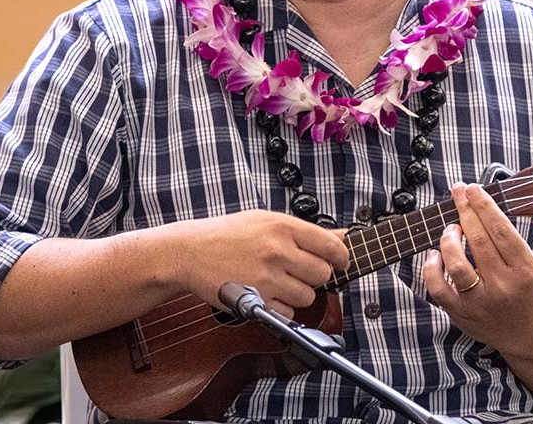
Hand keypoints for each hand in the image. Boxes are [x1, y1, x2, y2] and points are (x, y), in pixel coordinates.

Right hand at [176, 210, 348, 316]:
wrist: (189, 251)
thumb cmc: (228, 235)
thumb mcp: (266, 220)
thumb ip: (306, 231)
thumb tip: (343, 236)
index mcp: (283, 226)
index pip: (332, 246)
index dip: (341, 258)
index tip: (340, 262)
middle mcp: (277, 250)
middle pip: (323, 273)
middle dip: (316, 276)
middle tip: (300, 271)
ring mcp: (267, 276)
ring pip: (309, 296)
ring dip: (299, 293)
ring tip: (280, 282)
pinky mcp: (256, 300)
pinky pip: (288, 312)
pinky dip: (282, 307)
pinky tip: (267, 293)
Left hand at [422, 182, 532, 356]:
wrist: (530, 334)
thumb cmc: (527, 290)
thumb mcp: (530, 264)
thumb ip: (506, 240)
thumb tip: (477, 205)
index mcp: (524, 270)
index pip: (500, 230)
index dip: (483, 205)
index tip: (471, 189)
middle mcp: (503, 286)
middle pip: (478, 240)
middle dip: (465, 211)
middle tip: (458, 193)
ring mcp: (481, 302)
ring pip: (457, 264)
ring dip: (449, 239)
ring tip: (451, 229)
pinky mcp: (462, 315)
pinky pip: (438, 288)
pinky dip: (432, 268)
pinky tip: (435, 255)